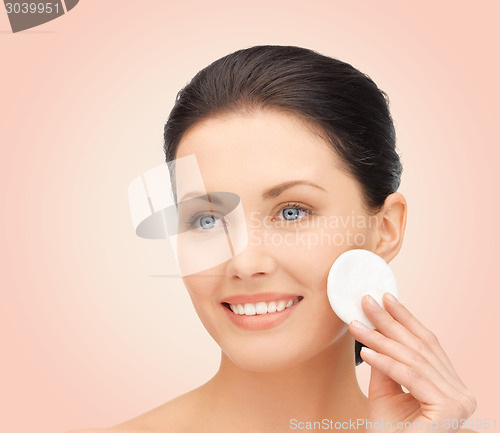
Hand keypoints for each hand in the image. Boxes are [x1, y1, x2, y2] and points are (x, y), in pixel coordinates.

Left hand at [348, 292, 476, 432]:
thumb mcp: (384, 391)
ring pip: (411, 360)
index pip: (426, 344)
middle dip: (389, 322)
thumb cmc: (390, 432)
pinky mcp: (449, 409)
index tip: (386, 297)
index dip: (405, 318)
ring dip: (380, 339)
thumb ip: (384, 363)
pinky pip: (410, 377)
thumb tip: (375, 329)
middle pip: (418, 348)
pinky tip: (365, 351)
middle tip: (366, 301)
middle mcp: (461, 391)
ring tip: (357, 324)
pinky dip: (385, 363)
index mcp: (450, 385)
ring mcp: (459, 401)